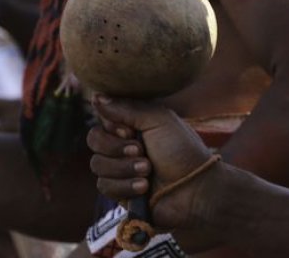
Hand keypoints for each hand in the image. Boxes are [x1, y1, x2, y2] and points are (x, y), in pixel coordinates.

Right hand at [87, 95, 216, 229]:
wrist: (194, 189)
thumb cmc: (183, 150)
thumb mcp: (159, 120)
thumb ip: (127, 109)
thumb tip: (96, 97)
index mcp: (134, 124)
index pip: (103, 119)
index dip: (112, 127)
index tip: (130, 131)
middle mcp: (125, 144)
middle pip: (94, 140)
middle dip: (116, 148)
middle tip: (141, 151)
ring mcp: (121, 169)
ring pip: (97, 165)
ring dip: (124, 168)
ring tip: (148, 170)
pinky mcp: (120, 192)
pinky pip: (105, 186)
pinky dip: (125, 186)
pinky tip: (144, 187)